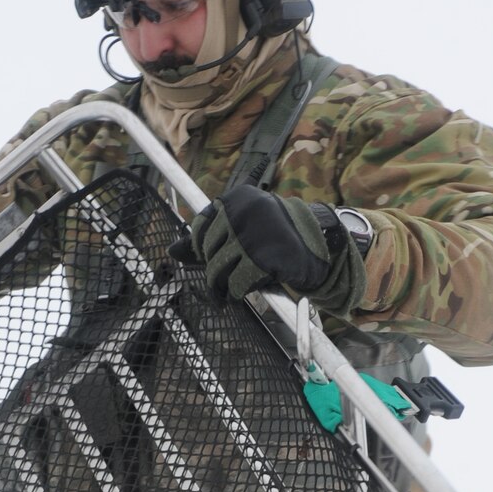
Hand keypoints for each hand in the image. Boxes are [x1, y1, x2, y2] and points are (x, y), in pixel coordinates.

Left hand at [170, 191, 367, 315]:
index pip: (201, 226)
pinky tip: (242, 293)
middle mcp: (244, 213)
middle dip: (212, 271)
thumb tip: (171, 251)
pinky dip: (236, 293)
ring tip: (227, 293)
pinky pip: (237, 284)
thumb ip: (208, 237)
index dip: (202, 248)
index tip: (211, 257)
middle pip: (209, 251)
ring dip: (221, 287)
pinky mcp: (264, 260)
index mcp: (238, 198)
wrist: (321, 245)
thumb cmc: (277, 236)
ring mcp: (254, 236)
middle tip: (221, 280)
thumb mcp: (244, 226)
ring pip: (219, 270)